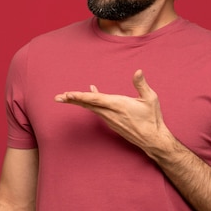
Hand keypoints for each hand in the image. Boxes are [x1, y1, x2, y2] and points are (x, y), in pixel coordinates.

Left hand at [54, 69, 170, 152]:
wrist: (153, 139)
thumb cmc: (152, 118)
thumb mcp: (150, 99)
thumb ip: (141, 84)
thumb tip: (138, 71)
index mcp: (119, 105)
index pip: (95, 99)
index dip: (81, 96)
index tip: (68, 94)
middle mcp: (111, 113)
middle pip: (88, 105)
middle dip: (72, 100)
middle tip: (58, 97)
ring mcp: (110, 119)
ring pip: (91, 108)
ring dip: (79, 101)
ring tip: (66, 96)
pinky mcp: (112, 123)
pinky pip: (97, 111)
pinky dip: (90, 103)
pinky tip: (89, 95)